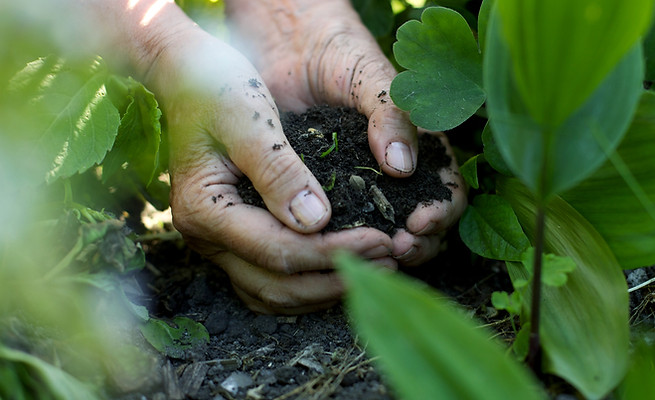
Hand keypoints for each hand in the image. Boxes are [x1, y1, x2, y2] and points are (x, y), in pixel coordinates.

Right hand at [144, 25, 392, 313]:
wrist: (189, 75)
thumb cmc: (217, 87)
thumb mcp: (249, 119)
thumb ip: (279, 170)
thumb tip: (316, 222)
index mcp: (204, 208)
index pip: (277, 250)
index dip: (333, 252)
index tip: (381, 240)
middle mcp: (204, 235)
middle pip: (275, 284)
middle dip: (335, 280)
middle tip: (388, 263)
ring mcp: (215, 241)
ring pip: (271, 292)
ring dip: (322, 289)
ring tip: (373, 269)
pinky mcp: (231, 236)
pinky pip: (267, 279)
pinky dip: (304, 283)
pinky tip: (339, 269)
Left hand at [225, 0, 466, 266]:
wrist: (290, 49)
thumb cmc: (339, 54)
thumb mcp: (370, 76)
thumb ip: (391, 114)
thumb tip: (402, 167)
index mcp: (419, 149)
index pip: (447, 191)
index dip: (442, 212)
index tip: (419, 222)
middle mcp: (395, 176)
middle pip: (425, 226)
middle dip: (418, 244)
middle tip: (395, 249)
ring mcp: (363, 189)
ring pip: (386, 235)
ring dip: (385, 253)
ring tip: (371, 256)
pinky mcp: (328, 195)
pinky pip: (344, 229)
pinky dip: (347, 245)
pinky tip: (336, 252)